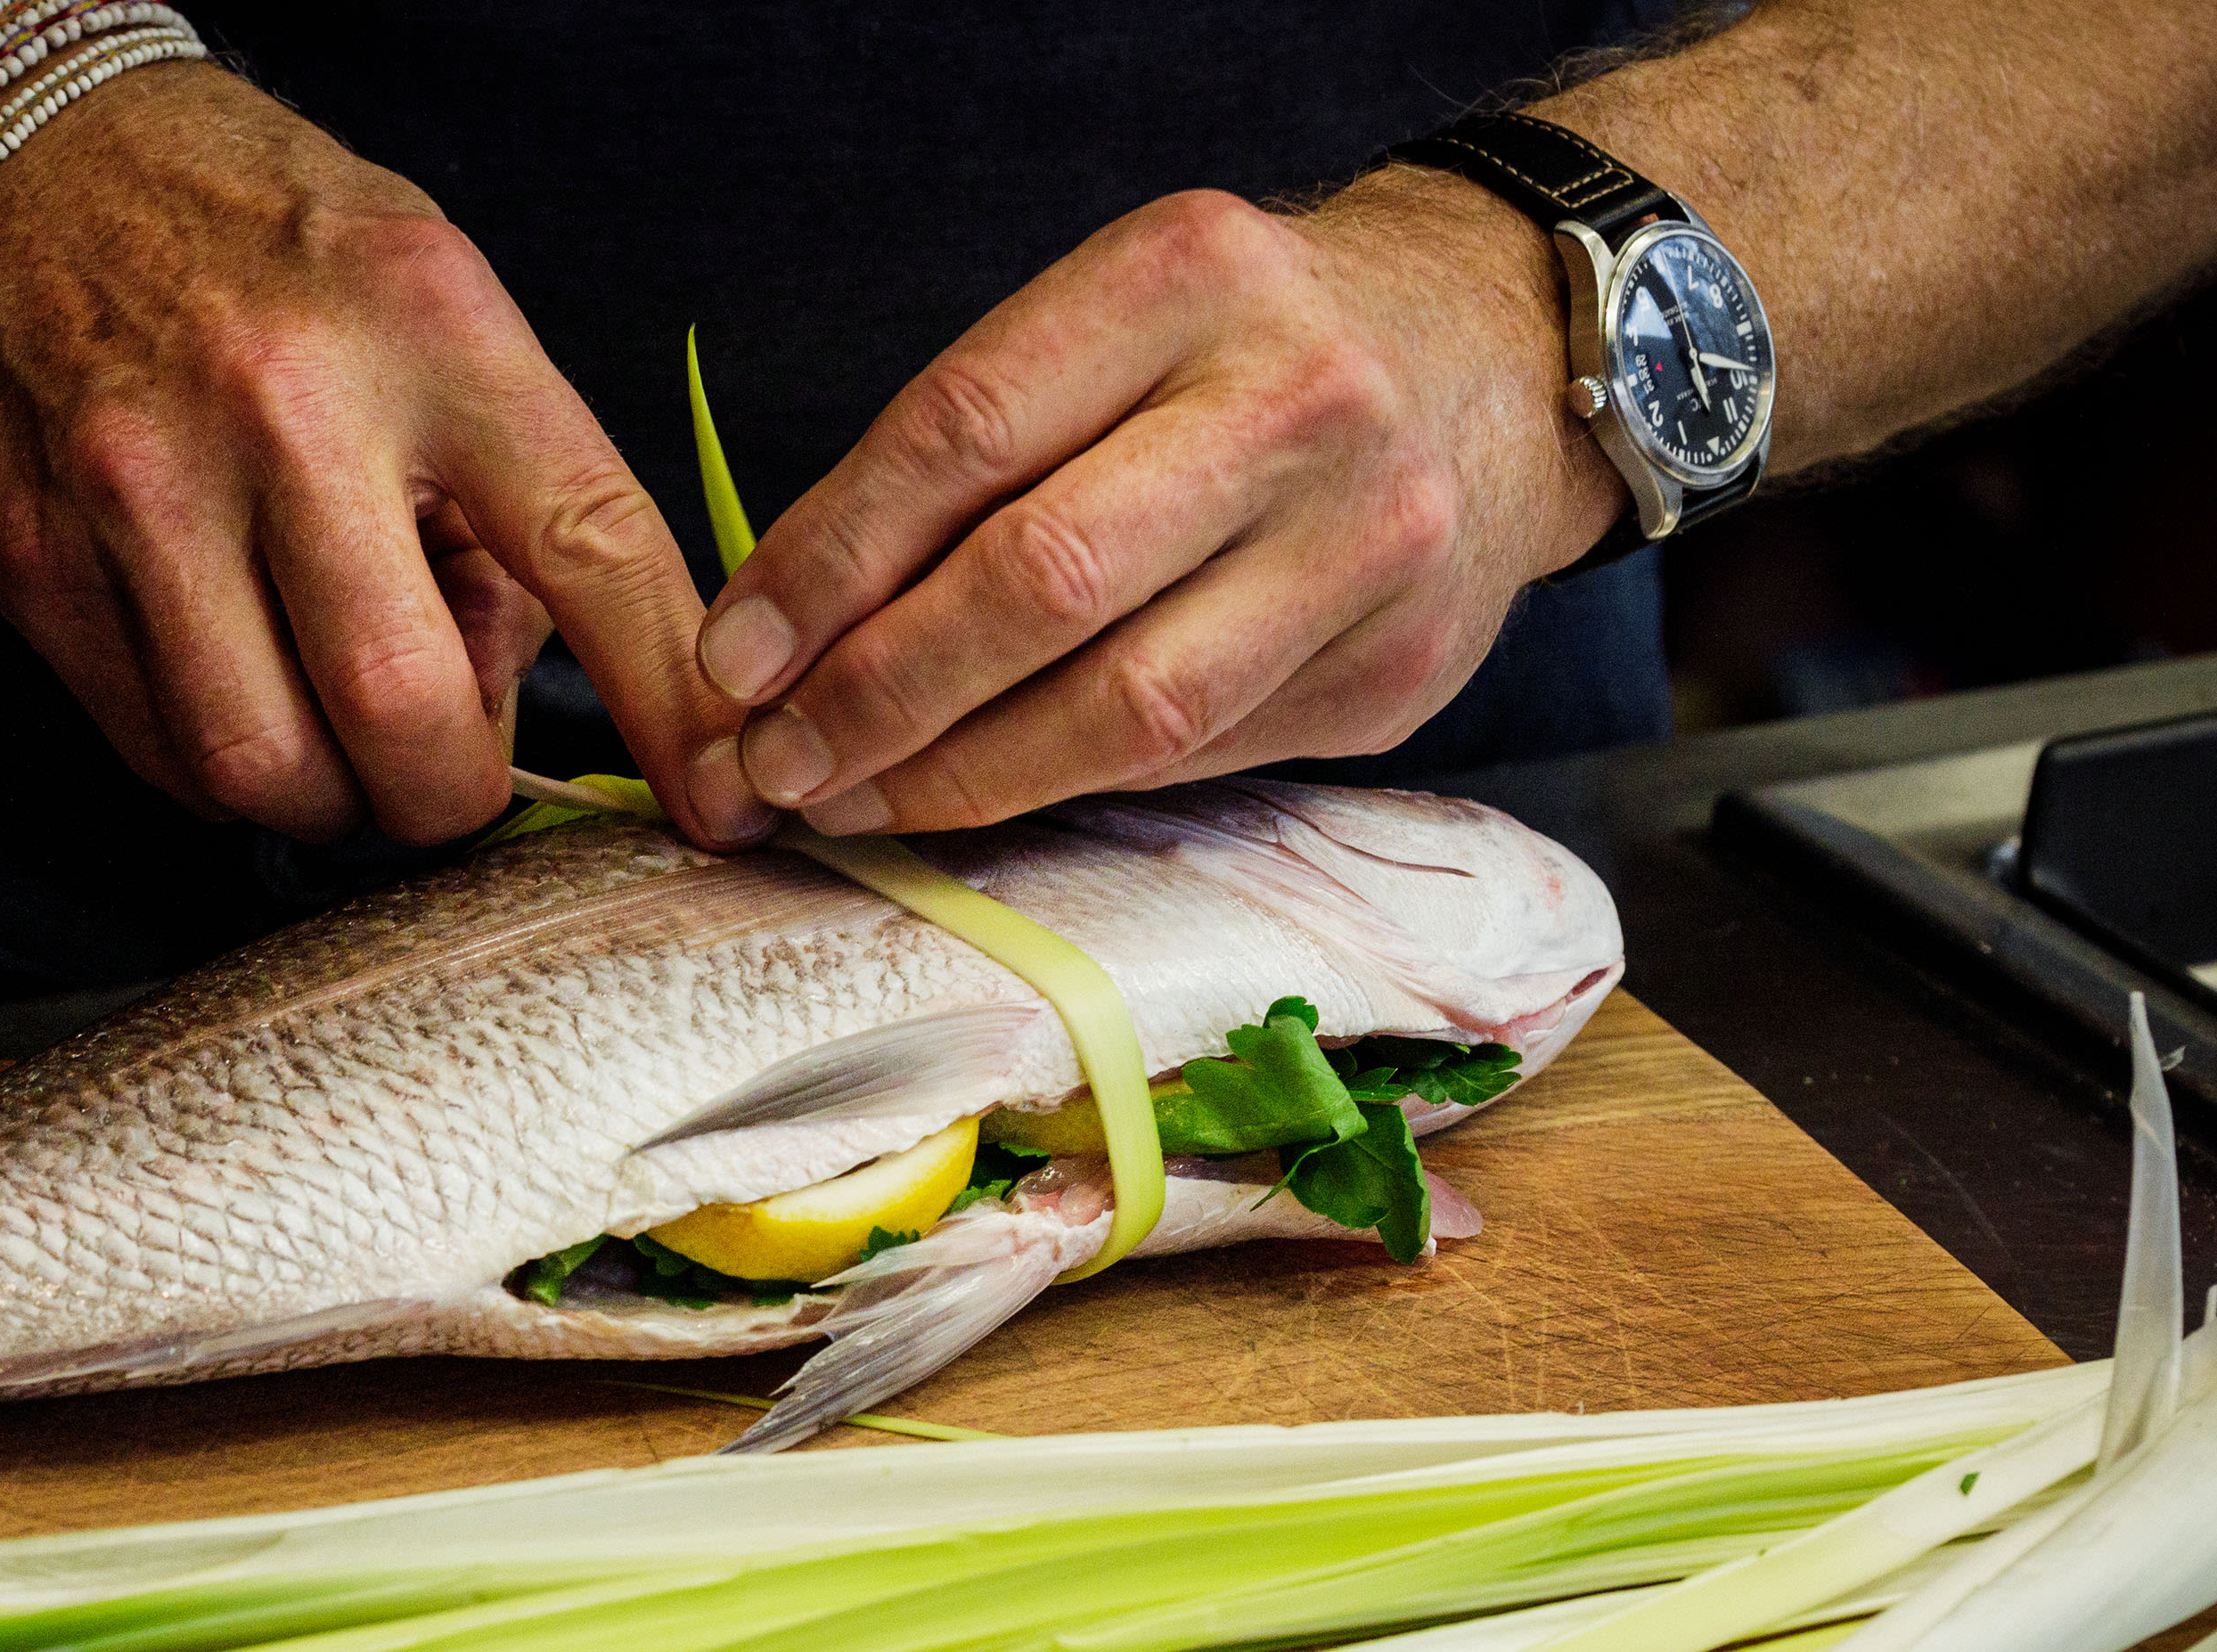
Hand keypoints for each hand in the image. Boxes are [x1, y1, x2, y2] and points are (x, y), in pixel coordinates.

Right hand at [0, 65, 757, 847]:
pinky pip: (163, 754)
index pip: (592, 547)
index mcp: (428, 328)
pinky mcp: (40, 561)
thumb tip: (510, 694)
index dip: (672, 705)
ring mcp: (143, 487)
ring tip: (335, 726)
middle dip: (451, 791)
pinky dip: (230, 770)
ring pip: (269, 764)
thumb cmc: (265, 249)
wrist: (19, 162)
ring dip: (334, 799)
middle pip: (404, 707)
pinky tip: (243, 688)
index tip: (725, 800)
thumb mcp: (435, 307)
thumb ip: (502, 502)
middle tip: (448, 767)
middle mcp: (285, 405)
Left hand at [682, 176, 1624, 835]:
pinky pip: (1194, 759)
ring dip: (959, 775)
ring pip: (1125, 708)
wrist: (1493, 363)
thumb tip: (777, 637)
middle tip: (777, 763)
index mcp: (1188, 277)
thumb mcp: (1109, 325)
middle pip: (1043, 582)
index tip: (733, 659)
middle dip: (879, 695)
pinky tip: (986, 789)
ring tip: (853, 799)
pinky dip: (1067, 785)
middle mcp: (1299, 402)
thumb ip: (964, 454)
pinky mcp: (1399, 672)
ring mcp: (1370, 545)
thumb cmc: (1241, 354)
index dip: (828, 564)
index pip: (964, 431)